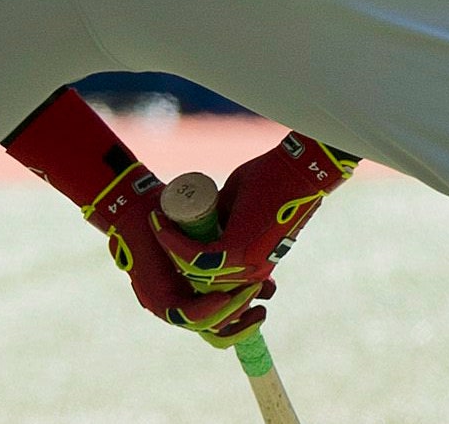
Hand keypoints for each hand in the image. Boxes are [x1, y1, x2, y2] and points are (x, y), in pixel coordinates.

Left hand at [3, 91, 268, 345]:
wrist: (139, 202)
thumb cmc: (170, 213)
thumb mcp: (205, 238)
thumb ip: (223, 252)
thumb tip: (260, 262)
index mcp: (190, 294)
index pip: (225, 316)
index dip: (248, 310)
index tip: (270, 290)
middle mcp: (179, 305)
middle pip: (221, 328)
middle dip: (246, 317)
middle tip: (266, 296)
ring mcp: (166, 306)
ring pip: (208, 325)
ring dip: (233, 311)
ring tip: (253, 291)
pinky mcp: (158, 301)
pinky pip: (189, 315)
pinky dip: (210, 310)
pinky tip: (227, 296)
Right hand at [153, 134, 362, 289]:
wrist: (294, 172)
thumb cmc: (270, 183)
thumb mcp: (237, 207)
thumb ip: (222, 218)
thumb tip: (198, 220)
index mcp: (251, 265)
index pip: (209, 277)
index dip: (182, 258)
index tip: (164, 229)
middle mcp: (250, 274)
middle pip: (196, 276)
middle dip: (169, 253)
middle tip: (155, 223)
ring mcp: (245, 265)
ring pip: (192, 269)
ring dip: (167, 245)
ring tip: (154, 220)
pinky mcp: (237, 250)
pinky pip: (194, 256)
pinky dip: (173, 242)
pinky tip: (159, 224)